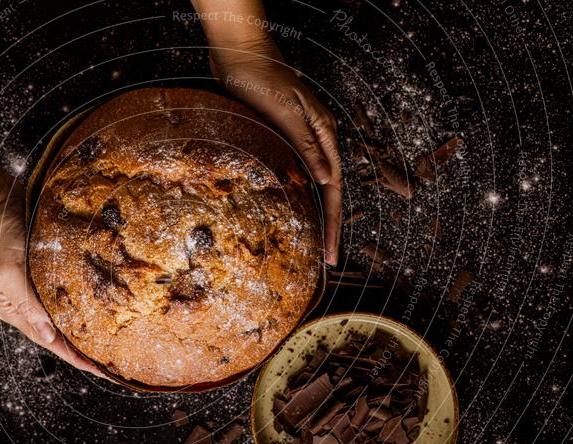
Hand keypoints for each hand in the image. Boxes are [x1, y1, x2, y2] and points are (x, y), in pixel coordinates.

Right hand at [0, 179, 106, 377]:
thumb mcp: (8, 270)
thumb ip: (27, 303)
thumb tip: (47, 333)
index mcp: (14, 310)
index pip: (48, 341)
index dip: (74, 357)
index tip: (98, 370)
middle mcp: (27, 303)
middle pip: (59, 333)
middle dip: (83, 347)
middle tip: (113, 359)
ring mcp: (36, 286)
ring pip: (65, 314)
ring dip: (86, 326)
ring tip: (111, 338)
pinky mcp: (46, 269)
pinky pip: (68, 290)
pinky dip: (85, 300)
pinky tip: (102, 303)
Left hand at [209, 39, 342, 265]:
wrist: (238, 53)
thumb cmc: (260, 77)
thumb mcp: (283, 112)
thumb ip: (304, 145)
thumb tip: (325, 179)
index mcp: (324, 134)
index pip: (334, 189)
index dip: (334, 225)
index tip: (332, 255)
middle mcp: (316, 140)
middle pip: (327, 193)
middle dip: (328, 228)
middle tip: (327, 262)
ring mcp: (299, 141)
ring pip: (311, 188)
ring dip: (313, 216)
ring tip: (313, 247)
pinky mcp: (280, 140)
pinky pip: (292, 177)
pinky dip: (295, 199)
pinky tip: (289, 215)